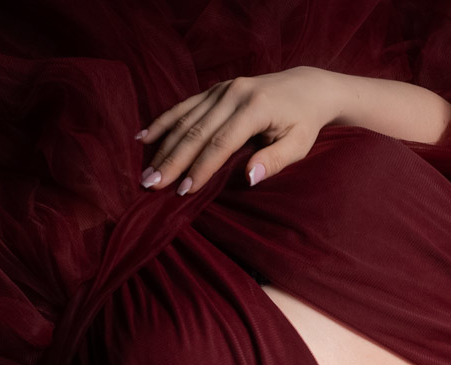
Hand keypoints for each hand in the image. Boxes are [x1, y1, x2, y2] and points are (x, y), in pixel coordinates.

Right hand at [137, 67, 342, 195]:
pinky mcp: (215, 89)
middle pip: (196, 132)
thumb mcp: (299, 145)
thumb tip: (248, 179)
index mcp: (254, 108)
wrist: (307, 87)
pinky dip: (163, 122)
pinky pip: (184, 107)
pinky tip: (144, 137)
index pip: (221, 144)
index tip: (183, 190)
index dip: (201, 169)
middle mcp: (233, 94)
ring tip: (146, 172)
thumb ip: (274, 161)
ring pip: (185, 119)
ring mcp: (222, 89)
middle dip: (172, 161)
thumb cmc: (304, 122)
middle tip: (151, 185)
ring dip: (163, 147)